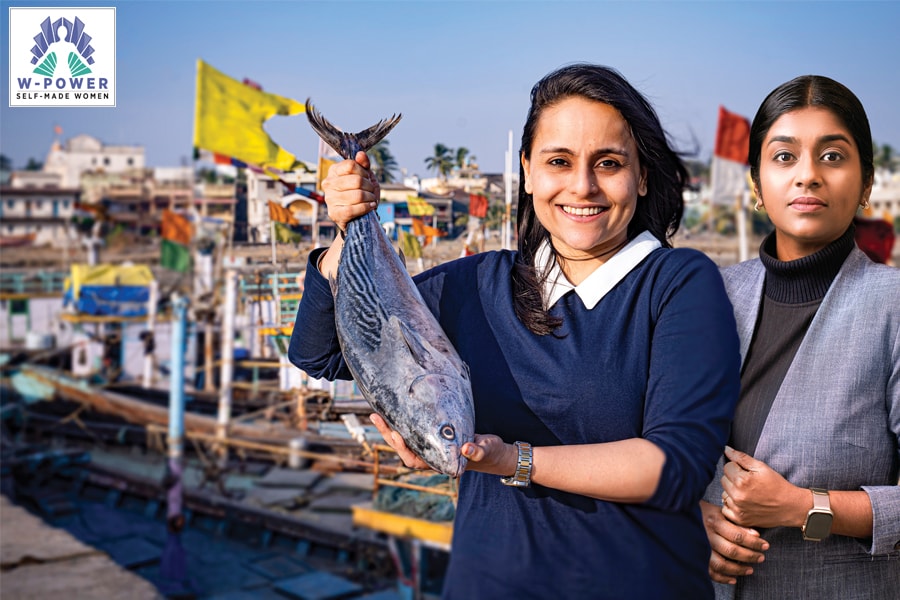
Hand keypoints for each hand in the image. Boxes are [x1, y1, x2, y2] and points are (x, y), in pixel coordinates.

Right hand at [321, 151, 379, 232]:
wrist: (357, 214)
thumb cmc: (361, 192)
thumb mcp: (365, 176)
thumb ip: (363, 164)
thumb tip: (360, 154)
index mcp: (334, 171)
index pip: (351, 165)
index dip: (364, 172)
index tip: (367, 178)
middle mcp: (328, 183)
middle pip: (356, 180)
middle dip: (369, 186)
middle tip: (371, 191)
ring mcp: (330, 199)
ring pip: (357, 195)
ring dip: (370, 198)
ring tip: (371, 199)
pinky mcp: (334, 213)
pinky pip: (353, 209)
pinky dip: (366, 207)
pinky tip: (370, 206)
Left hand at [369, 413, 517, 476]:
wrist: (495, 451)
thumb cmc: (491, 453)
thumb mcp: (486, 450)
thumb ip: (477, 451)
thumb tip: (466, 448)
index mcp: (441, 463)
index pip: (416, 460)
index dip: (404, 449)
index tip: (397, 435)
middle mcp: (432, 457)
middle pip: (405, 449)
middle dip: (389, 435)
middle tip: (376, 418)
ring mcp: (431, 447)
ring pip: (406, 440)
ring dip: (391, 429)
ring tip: (377, 414)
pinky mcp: (433, 436)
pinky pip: (413, 431)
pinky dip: (402, 422)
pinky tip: (394, 411)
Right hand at [701, 499, 768, 584]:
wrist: (679, 514)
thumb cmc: (703, 512)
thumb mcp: (720, 512)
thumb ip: (736, 523)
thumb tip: (755, 534)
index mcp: (714, 522)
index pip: (738, 535)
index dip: (754, 543)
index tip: (765, 545)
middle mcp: (707, 536)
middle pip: (732, 551)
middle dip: (750, 556)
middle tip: (761, 557)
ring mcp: (700, 548)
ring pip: (721, 564)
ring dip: (738, 569)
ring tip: (750, 569)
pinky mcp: (696, 557)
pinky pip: (710, 572)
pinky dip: (723, 578)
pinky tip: (734, 578)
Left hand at [721, 446, 807, 528]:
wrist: (790, 507)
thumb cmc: (777, 484)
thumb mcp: (761, 467)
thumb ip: (741, 457)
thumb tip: (725, 449)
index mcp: (742, 481)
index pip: (727, 467)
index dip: (737, 467)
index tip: (747, 473)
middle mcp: (737, 496)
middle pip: (723, 480)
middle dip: (733, 479)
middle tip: (748, 483)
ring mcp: (738, 509)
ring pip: (724, 494)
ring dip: (732, 492)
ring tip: (748, 493)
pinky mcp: (740, 519)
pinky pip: (725, 509)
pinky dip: (732, 505)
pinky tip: (744, 503)